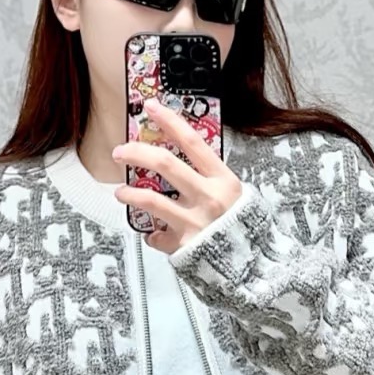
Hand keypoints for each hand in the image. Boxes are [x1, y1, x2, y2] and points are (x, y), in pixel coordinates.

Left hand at [112, 98, 243, 254]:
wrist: (252, 267)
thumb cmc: (242, 228)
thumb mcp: (235, 196)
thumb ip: (211, 180)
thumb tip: (182, 161)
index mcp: (223, 180)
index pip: (192, 142)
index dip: (169, 121)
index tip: (151, 107)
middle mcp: (209, 198)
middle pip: (165, 164)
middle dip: (136, 153)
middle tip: (120, 152)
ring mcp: (195, 222)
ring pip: (150, 199)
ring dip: (130, 193)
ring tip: (121, 193)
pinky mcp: (184, 245)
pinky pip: (157, 237)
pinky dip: (152, 236)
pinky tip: (153, 235)